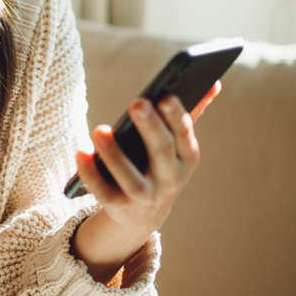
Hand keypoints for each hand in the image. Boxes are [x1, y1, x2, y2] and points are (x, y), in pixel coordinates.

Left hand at [71, 82, 220, 277]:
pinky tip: (80, 152)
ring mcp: (144, 196)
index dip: (177, 119)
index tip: (166, 96)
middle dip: (150, 127)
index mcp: (185, 158)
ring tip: (100, 129)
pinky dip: (91, 174)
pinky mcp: (119, 206)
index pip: (184, 137)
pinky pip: (104, 192)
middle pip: (160, 153)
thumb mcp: (178, 145)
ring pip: (131, 178)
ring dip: (115, 155)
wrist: (144, 214)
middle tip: (137, 102)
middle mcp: (169, 179)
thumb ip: (193, 111)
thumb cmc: (160, 163)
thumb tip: (215, 80)